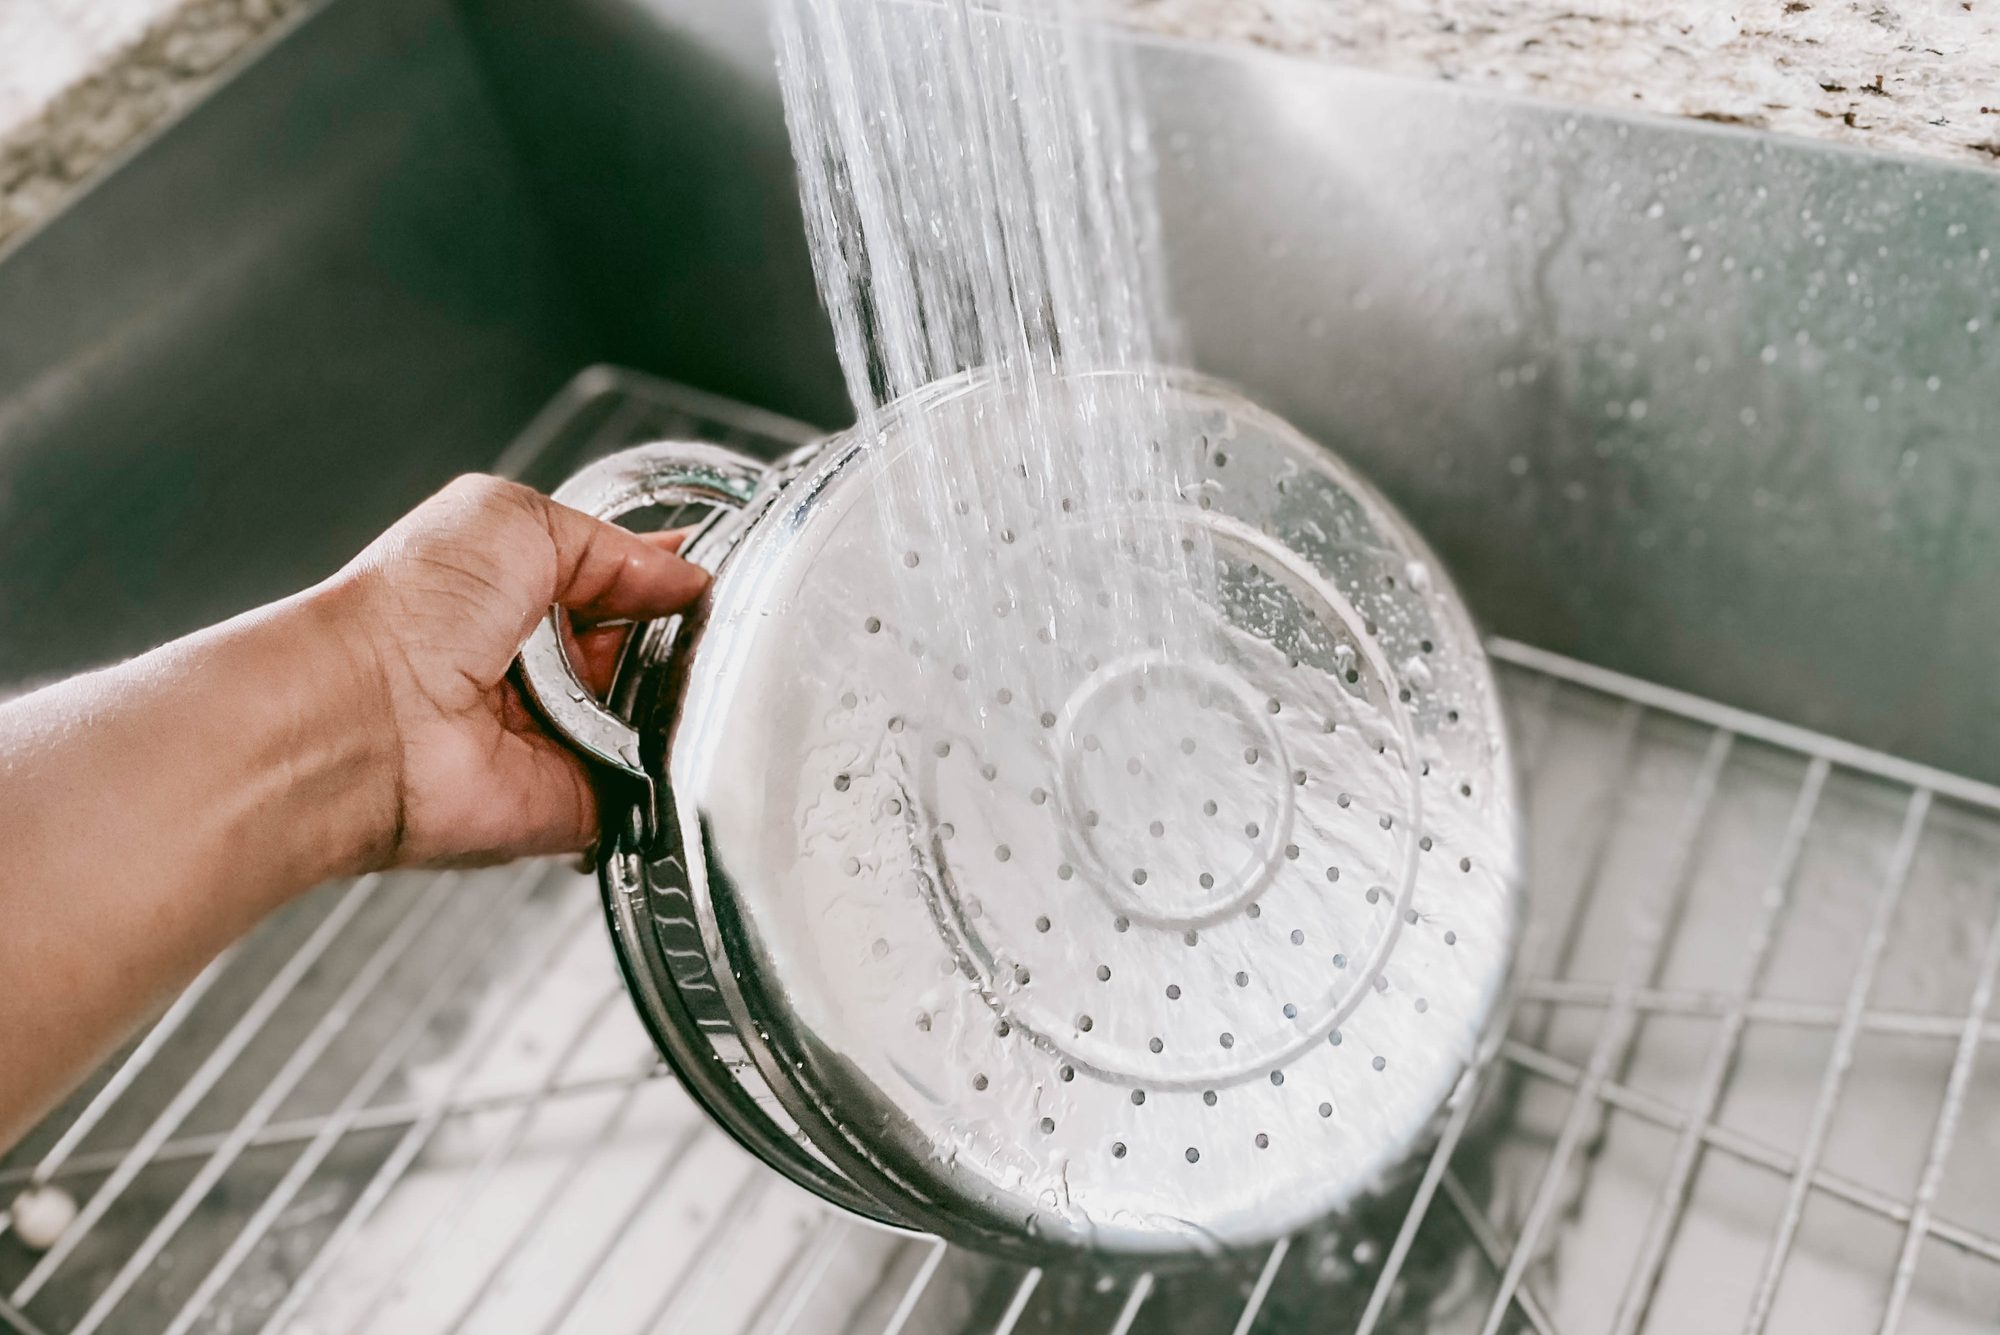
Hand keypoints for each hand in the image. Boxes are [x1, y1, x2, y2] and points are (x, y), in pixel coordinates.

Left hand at [323, 474, 706, 867]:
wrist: (362, 718)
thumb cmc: (405, 610)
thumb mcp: (511, 520)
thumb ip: (610, 544)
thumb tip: (682, 576)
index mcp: (522, 597)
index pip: (624, 586)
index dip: (673, 580)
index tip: (722, 572)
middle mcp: (541, 671)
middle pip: (656, 652)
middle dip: (687, 635)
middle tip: (701, 623)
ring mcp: (563, 739)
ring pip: (667, 717)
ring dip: (681, 693)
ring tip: (677, 672)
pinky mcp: (579, 803)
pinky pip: (657, 787)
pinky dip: (672, 762)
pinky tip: (668, 732)